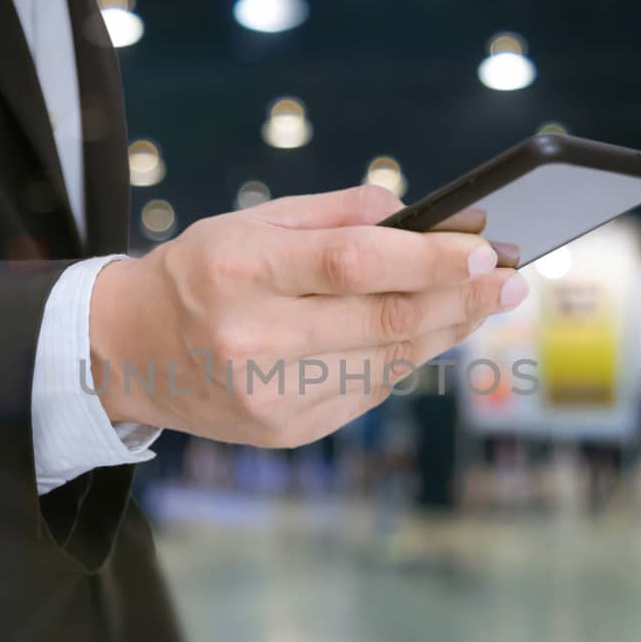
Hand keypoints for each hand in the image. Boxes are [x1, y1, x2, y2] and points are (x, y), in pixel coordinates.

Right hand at [90, 186, 526, 445]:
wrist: (130, 352)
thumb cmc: (200, 273)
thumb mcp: (249, 222)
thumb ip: (332, 214)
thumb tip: (416, 210)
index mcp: (239, 269)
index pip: (352, 263)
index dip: (428, 258)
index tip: (484, 250)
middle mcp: (251, 337)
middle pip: (383, 322)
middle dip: (460, 299)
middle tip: (510, 281)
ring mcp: (268, 394)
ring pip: (386, 363)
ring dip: (445, 330)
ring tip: (483, 302)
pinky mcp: (285, 431)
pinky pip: (367, 392)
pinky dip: (404, 360)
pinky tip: (427, 334)